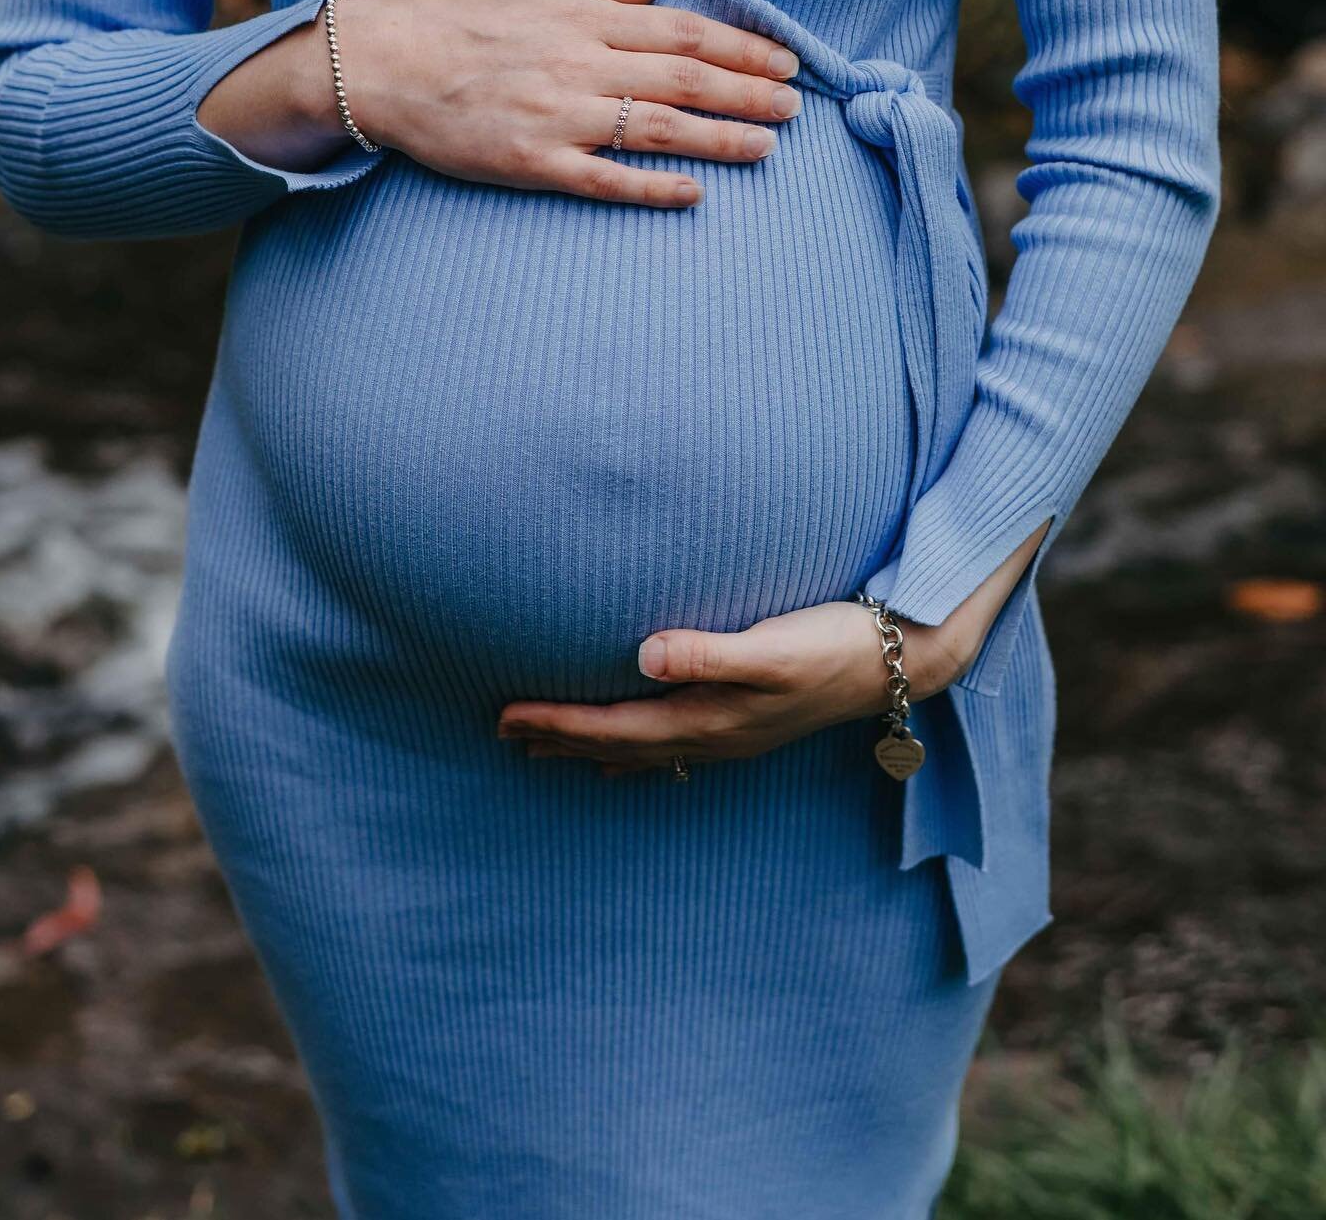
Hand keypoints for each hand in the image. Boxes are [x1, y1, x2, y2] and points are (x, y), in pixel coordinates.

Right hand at [326, 0, 802, 207]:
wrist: (384, 66)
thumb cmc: (453, 12)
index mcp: (584, 17)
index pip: (683, 31)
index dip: (742, 47)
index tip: (784, 60)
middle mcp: (581, 65)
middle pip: (686, 79)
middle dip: (749, 94)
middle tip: (796, 108)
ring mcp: (560, 117)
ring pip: (659, 129)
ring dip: (720, 139)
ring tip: (768, 147)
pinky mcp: (535, 162)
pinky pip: (605, 178)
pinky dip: (652, 187)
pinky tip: (694, 194)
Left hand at [495, 598, 990, 774]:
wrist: (900, 662)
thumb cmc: (834, 644)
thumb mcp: (773, 645)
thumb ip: (709, 652)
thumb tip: (643, 654)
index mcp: (709, 718)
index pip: (613, 725)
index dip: (557, 723)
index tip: (505, 717)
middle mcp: (713, 736)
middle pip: (617, 743)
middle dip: (559, 739)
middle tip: (501, 733)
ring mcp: (732, 735)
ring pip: (642, 749)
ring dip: (590, 747)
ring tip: (543, 748)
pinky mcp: (749, 723)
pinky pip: (673, 749)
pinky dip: (636, 752)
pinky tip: (625, 757)